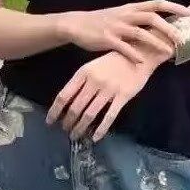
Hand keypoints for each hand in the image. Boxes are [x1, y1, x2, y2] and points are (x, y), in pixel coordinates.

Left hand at [46, 47, 166, 141]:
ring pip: (90, 114)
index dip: (55, 111)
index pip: (64, 95)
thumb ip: (81, 82)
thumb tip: (68, 102)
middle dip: (68, 122)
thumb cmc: (113, 60)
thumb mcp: (93, 66)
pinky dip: (101, 129)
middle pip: (76, 107)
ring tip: (76, 135)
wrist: (139, 52)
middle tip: (65, 131)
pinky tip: (95, 138)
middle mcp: (94, 82)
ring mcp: (109, 90)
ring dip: (81, 127)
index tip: (50, 122)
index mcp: (83, 73)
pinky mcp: (123, 97)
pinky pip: (109, 116)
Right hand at [57, 0, 188, 63]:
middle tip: (182, 38)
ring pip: (140, 32)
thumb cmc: (101, 23)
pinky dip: (133, 54)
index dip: (174, 7)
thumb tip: (155, 26)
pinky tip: (142, 62)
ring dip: (155, 42)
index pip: (157, 4)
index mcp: (131, 8)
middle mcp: (126, 15)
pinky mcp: (107, 39)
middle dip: (168, 27)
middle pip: (152, 17)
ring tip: (168, 51)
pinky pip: (123, 47)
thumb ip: (137, 20)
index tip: (188, 14)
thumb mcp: (121, 16)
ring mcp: (117, 27)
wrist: (77, 24)